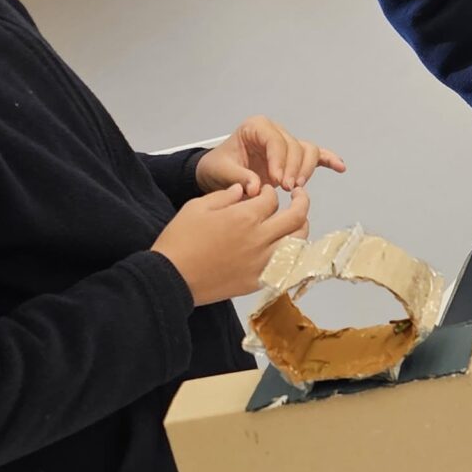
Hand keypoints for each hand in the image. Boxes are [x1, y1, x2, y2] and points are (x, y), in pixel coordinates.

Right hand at [154, 182, 311, 305]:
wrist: (170, 278)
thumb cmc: (179, 242)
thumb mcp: (196, 207)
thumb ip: (224, 195)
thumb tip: (242, 189)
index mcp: (244, 217)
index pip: (271, 198)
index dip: (269, 191)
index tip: (265, 191)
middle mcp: (258, 239)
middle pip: (296, 217)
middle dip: (302, 202)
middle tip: (299, 196)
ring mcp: (261, 262)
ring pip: (298, 242)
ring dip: (301, 227)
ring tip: (297, 221)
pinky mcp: (257, 281)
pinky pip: (287, 266)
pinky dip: (293, 254)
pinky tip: (289, 247)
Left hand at [197, 116, 344, 197]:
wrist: (218, 173)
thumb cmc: (218, 167)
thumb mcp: (221, 171)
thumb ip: (238, 178)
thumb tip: (255, 187)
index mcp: (255, 127)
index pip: (275, 140)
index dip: (279, 160)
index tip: (275, 181)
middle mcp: (274, 131)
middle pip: (295, 146)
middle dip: (293, 168)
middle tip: (286, 188)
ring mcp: (286, 143)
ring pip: (307, 151)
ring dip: (306, 169)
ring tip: (297, 188)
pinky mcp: (294, 156)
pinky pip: (315, 155)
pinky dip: (328, 160)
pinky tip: (340, 167)